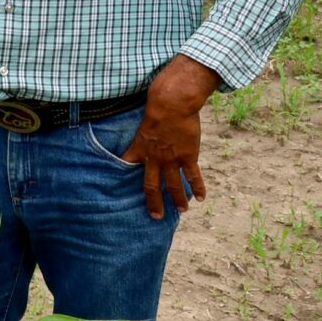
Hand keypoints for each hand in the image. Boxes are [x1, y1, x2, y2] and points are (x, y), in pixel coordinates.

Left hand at [122, 56, 218, 217]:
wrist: (171, 104)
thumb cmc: (157, 106)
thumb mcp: (143, 121)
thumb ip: (143, 131)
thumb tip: (144, 130)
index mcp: (140, 148)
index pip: (128, 166)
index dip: (123, 176)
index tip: (119, 189)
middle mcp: (154, 158)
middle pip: (151, 186)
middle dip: (154, 202)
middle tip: (156, 216)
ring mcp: (171, 159)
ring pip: (173, 185)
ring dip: (178, 199)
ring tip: (181, 210)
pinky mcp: (187, 156)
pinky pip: (193, 176)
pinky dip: (198, 187)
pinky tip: (201, 198)